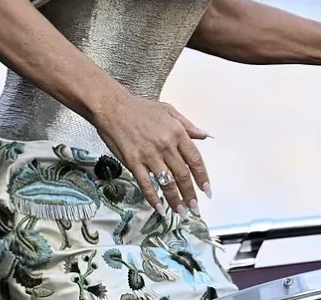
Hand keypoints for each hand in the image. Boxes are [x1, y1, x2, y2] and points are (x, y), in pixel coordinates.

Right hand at [96, 92, 211, 215]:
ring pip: (167, 182)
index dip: (202, 176)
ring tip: (182, 212)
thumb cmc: (141, 108)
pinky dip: (154, 198)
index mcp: (176, 132)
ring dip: (176, 200)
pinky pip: (146, 184)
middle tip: (196, 208)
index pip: (194, 159)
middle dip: (191, 194)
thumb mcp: (168, 110)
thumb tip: (205, 135)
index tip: (207, 190)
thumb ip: (188, 125)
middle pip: (183, 174)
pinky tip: (160, 209)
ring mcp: (149, 155)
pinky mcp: (133, 162)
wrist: (113, 108)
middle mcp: (166, 145)